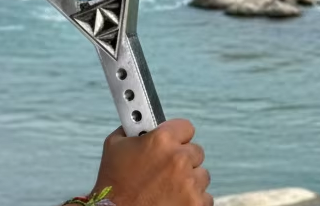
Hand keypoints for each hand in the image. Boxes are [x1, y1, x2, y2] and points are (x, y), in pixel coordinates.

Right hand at [90, 119, 211, 205]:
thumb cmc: (114, 185)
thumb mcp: (114, 145)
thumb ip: (132, 129)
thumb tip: (139, 122)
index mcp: (162, 139)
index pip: (186, 127)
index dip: (177, 135)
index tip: (173, 141)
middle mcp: (179, 159)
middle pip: (196, 151)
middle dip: (183, 158)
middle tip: (167, 168)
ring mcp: (189, 184)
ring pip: (202, 175)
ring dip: (189, 179)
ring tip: (169, 186)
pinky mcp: (196, 204)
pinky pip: (205, 197)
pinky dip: (192, 199)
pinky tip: (174, 199)